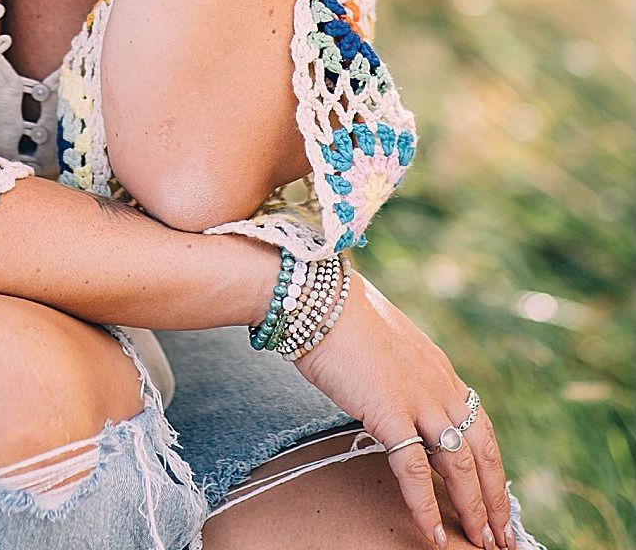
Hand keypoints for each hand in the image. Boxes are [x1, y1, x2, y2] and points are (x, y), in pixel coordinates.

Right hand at [293, 269, 513, 549]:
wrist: (317, 296)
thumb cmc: (340, 315)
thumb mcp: (389, 346)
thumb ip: (406, 376)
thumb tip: (405, 405)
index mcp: (440, 370)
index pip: (480, 428)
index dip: (492, 468)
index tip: (496, 499)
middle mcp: (440, 385)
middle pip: (482, 452)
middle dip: (495, 498)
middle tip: (504, 536)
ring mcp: (418, 399)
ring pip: (460, 467)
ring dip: (473, 510)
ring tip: (481, 542)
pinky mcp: (389, 412)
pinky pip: (415, 470)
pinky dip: (426, 507)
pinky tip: (432, 534)